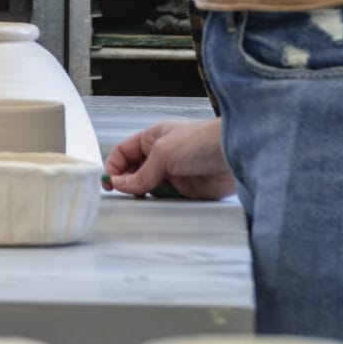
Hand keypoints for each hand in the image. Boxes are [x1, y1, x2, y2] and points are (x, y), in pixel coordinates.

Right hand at [104, 118, 234, 200]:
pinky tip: (156, 204)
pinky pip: (166, 199)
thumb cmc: (202, 141)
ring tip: (138, 199)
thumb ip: (141, 173)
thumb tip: (120, 184)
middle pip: (134, 171)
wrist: (234, 155)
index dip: (113, 166)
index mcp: (153, 138)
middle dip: (125, 182)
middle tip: (121, 194)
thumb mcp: (163, 153)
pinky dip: (159, 203)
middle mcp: (161, 155)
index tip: (108, 183)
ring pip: (148, 187)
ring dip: (142, 194)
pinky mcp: (187, 190)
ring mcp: (174, 173)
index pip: (124, 152)